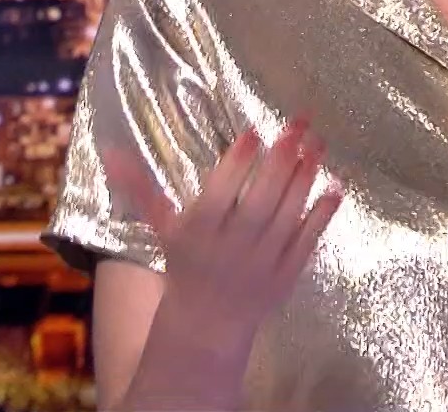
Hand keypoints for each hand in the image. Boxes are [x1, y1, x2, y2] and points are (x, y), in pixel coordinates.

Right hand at [104, 119, 342, 337]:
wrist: (206, 324)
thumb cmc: (185, 264)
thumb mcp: (162, 229)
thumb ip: (143, 189)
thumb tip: (110, 152)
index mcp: (199, 232)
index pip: (220, 192)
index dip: (238, 162)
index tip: (255, 132)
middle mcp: (231, 247)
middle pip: (261, 199)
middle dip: (282, 159)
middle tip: (299, 124)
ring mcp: (263, 261)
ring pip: (289, 214)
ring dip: (306, 176)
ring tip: (318, 142)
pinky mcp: (287, 274)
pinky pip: (309, 240)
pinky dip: (323, 213)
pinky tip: (336, 184)